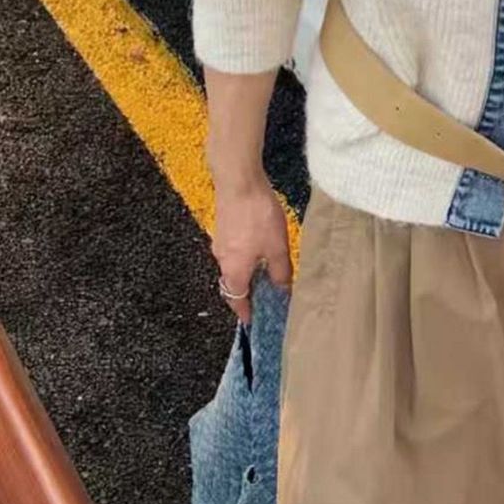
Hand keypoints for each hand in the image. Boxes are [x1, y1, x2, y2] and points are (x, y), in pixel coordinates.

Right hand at [210, 172, 291, 324]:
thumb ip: (280, 272)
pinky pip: (233, 250)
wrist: (238, 181)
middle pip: (233, 284)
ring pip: (233, 266)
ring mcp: (220, 241)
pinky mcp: (223, 226)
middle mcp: (222, 259)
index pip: (236, 300)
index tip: (253, 321)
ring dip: (247, 273)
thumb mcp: (277, 248)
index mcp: (234, 270)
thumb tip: (283, 290)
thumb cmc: (257, 216)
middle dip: (247, 293)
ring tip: (266, 274)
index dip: (245, 312)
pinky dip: (245, 257)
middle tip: (264, 299)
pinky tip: (259, 249)